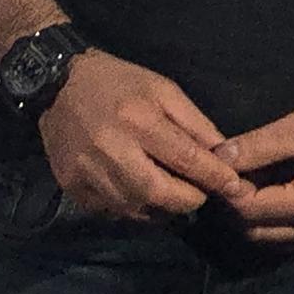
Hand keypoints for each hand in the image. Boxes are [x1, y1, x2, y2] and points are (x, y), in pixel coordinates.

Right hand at [39, 51, 253, 221]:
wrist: (58, 84)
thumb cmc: (119, 82)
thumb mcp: (164, 90)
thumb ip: (194, 123)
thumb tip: (223, 153)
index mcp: (139, 119)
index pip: (185, 158)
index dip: (213, 177)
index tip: (235, 188)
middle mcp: (111, 148)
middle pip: (157, 192)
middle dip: (186, 201)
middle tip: (200, 196)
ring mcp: (87, 171)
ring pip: (133, 207)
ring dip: (161, 209)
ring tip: (174, 198)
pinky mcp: (71, 186)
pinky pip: (109, 210)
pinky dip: (132, 209)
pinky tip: (142, 197)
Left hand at [213, 91, 293, 245]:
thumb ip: (256, 146)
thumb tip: (217, 157)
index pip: (251, 210)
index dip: (228, 191)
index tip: (216, 167)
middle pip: (256, 233)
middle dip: (236, 206)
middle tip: (228, 175)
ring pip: (271, 239)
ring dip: (253, 215)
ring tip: (249, 180)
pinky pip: (290, 235)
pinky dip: (273, 218)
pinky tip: (271, 190)